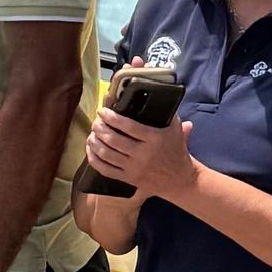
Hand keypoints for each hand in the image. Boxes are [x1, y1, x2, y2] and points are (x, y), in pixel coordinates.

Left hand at [83, 106, 198, 203]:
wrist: (179, 179)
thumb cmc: (176, 150)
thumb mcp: (175, 128)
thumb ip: (167, 112)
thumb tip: (157, 92)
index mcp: (154, 139)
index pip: (128, 126)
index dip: (111, 117)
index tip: (102, 111)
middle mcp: (143, 154)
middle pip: (113, 139)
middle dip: (99, 128)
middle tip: (96, 121)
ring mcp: (134, 168)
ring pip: (107, 154)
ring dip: (94, 142)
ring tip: (92, 133)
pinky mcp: (129, 179)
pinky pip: (106, 170)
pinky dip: (94, 159)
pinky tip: (91, 150)